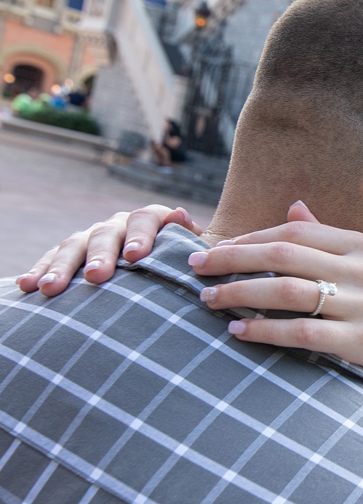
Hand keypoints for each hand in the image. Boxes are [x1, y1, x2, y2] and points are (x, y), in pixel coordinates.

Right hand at [17, 205, 201, 295]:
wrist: (164, 267)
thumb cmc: (184, 263)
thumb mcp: (195, 250)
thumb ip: (192, 238)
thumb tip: (182, 214)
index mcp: (150, 219)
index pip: (145, 219)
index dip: (141, 236)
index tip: (138, 258)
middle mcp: (118, 224)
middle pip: (106, 234)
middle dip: (100, 255)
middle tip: (97, 276)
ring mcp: (92, 238)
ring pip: (74, 247)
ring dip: (61, 268)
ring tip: (51, 289)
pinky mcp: (72, 255)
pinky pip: (52, 260)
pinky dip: (40, 271)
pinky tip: (26, 286)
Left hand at [191, 202, 362, 486]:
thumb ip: (330, 241)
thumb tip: (292, 208)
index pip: (295, 233)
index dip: (249, 239)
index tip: (213, 249)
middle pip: (284, 256)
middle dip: (232, 259)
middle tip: (194, 267)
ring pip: (287, 292)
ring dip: (239, 295)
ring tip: (208, 301)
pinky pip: (302, 332)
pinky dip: (264, 330)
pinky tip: (238, 331)